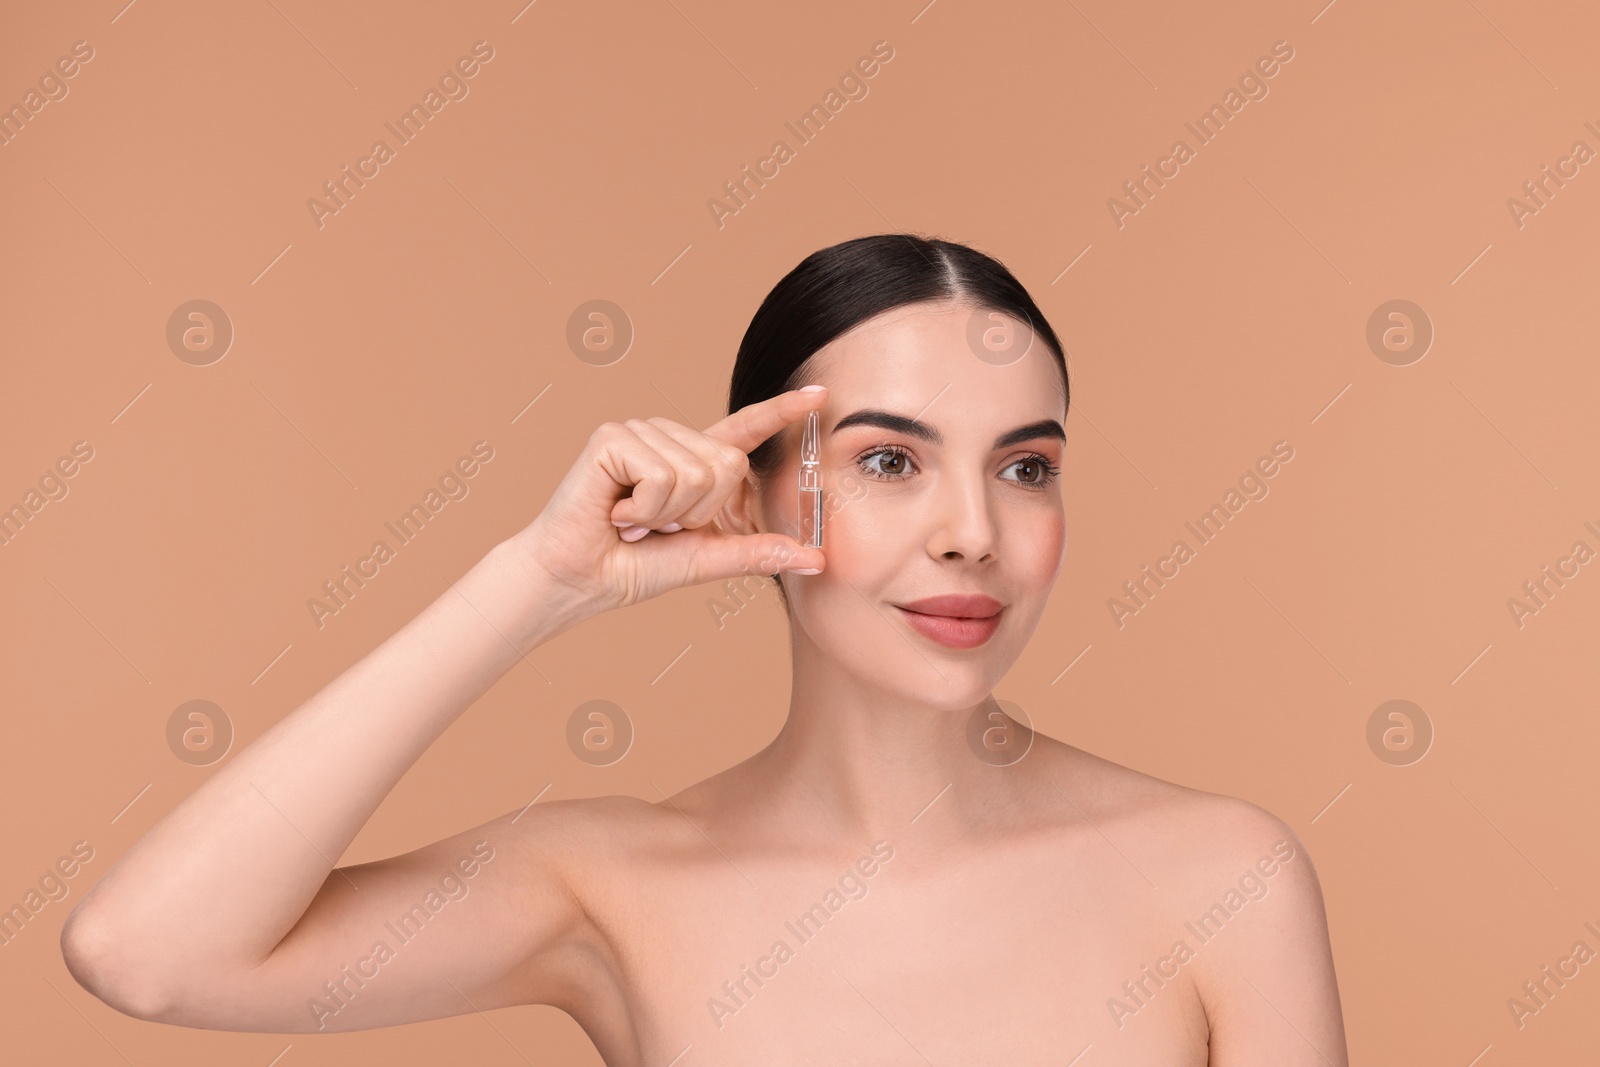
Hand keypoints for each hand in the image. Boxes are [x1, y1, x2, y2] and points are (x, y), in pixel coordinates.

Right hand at [508, 386, 827, 615]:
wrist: (577, 580)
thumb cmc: (630, 568)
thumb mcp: (705, 559)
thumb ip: (756, 552)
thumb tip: (815, 560)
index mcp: (692, 461)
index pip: (745, 430)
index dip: (781, 412)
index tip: (819, 396)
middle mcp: (669, 439)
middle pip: (728, 466)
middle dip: (699, 512)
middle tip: (656, 526)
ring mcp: (641, 432)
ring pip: (696, 473)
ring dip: (666, 515)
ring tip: (631, 520)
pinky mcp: (614, 437)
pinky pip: (663, 476)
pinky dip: (645, 509)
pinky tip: (616, 512)